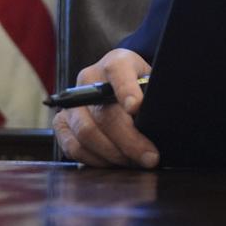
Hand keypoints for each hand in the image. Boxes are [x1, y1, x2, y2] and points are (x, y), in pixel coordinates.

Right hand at [52, 48, 159, 168]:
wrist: (119, 87)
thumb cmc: (142, 87)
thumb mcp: (154, 82)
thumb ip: (155, 95)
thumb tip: (163, 117)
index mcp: (116, 62)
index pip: (118, 71)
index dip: (126, 90)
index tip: (136, 107)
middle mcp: (89, 78)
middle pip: (104, 113)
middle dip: (129, 140)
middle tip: (150, 157)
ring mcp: (72, 101)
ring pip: (86, 133)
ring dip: (114, 154)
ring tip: (136, 163)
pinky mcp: (62, 122)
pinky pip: (73, 147)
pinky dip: (96, 159)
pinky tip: (116, 164)